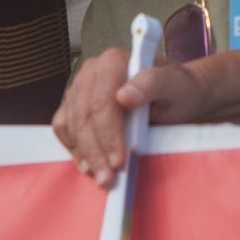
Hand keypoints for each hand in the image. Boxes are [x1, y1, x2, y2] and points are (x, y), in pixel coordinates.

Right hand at [52, 45, 209, 188]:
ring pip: (71, 124)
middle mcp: (91, 72)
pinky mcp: (74, 106)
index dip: (108, 134)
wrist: (176, 97)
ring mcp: (80, 89)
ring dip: (84, 154)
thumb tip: (124, 95)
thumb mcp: (173, 86)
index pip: (102, 101)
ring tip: (102, 177)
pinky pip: (63, 127)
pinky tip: (89, 166)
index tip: (119, 160)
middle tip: (109, 178)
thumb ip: (151, 84)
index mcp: (112, 61)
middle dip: (95, 151)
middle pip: (83, 116)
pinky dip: (74, 148)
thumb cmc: (176, 90)